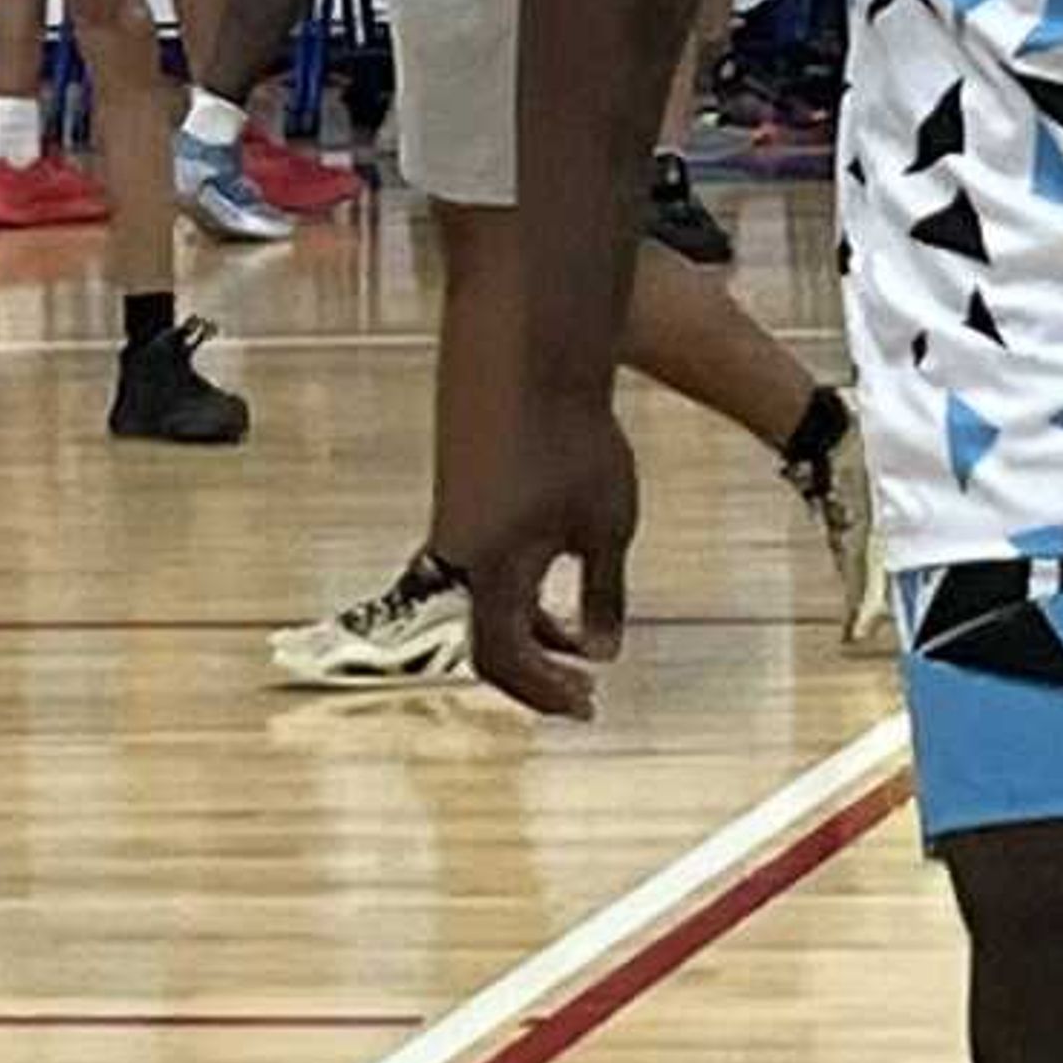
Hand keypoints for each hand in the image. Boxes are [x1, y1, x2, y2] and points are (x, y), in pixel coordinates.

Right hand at [433, 396, 640, 719]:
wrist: (529, 355)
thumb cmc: (574, 438)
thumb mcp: (608, 524)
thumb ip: (604, 594)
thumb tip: (601, 653)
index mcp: (492, 571)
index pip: (506, 660)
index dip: (544, 692)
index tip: (585, 706)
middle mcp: (459, 554)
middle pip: (487, 639)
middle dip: (536, 669)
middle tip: (581, 686)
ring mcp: (454, 522)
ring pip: (485, 599)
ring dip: (530, 625)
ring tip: (578, 634)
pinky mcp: (459, 493)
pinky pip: (483, 563)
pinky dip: (520, 585)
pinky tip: (561, 567)